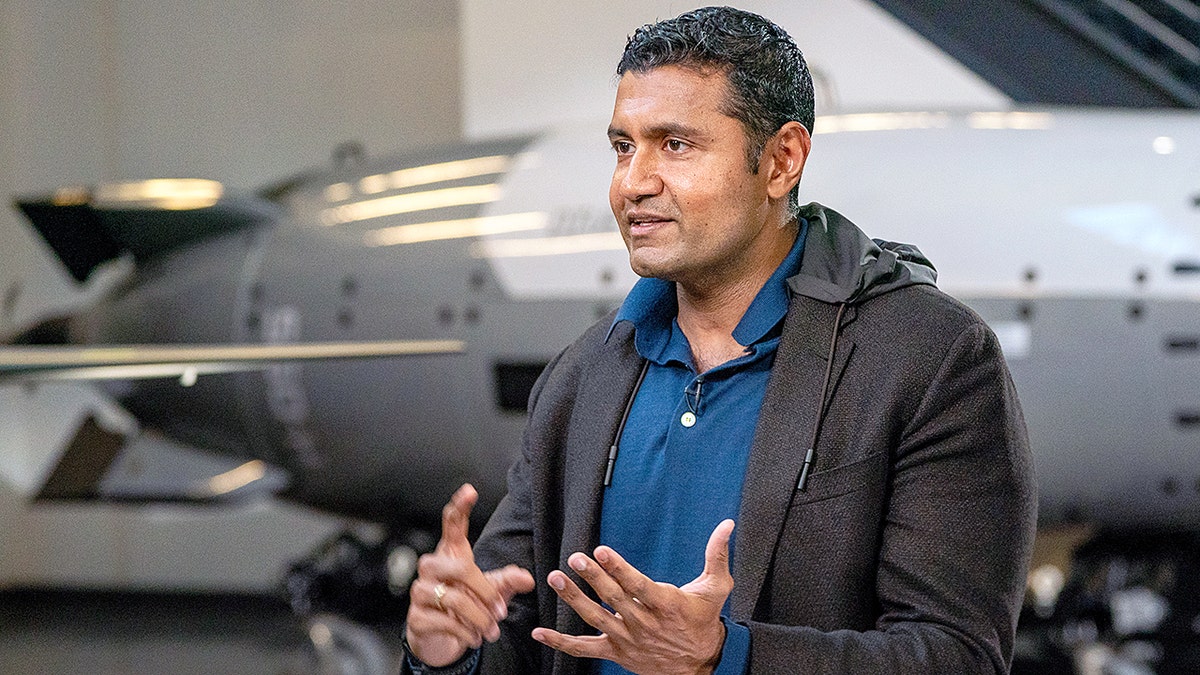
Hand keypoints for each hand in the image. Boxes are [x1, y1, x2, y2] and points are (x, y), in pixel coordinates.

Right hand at [405, 484, 534, 666]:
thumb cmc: (466, 605)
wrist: (443, 638)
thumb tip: (527, 579)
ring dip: (477, 617)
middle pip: (459, 567)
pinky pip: (443, 621)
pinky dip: (464, 632)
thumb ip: (508, 581)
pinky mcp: (416, 617)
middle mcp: (431, 567)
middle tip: (501, 611)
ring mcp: (420, 591)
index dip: (459, 507)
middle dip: (485, 591)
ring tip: (490, 631)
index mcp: (451, 554)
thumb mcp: (492, 592)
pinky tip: (474, 638)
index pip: (451, 524)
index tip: (470, 490)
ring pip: (452, 598)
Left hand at [532, 519, 734, 674]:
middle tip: (575, 558)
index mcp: (665, 604)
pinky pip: (585, 649)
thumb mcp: (716, 588)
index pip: (637, 584)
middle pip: (614, 598)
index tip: (601, 551)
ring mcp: (627, 639)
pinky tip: (541, 632)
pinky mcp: (616, 653)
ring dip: (574, 600)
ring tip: (557, 579)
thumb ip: (718, 554)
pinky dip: (562, 642)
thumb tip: (727, 525)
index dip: (619, 568)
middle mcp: (643, 622)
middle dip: (593, 577)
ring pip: (597, 618)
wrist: (701, 663)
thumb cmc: (705, 620)